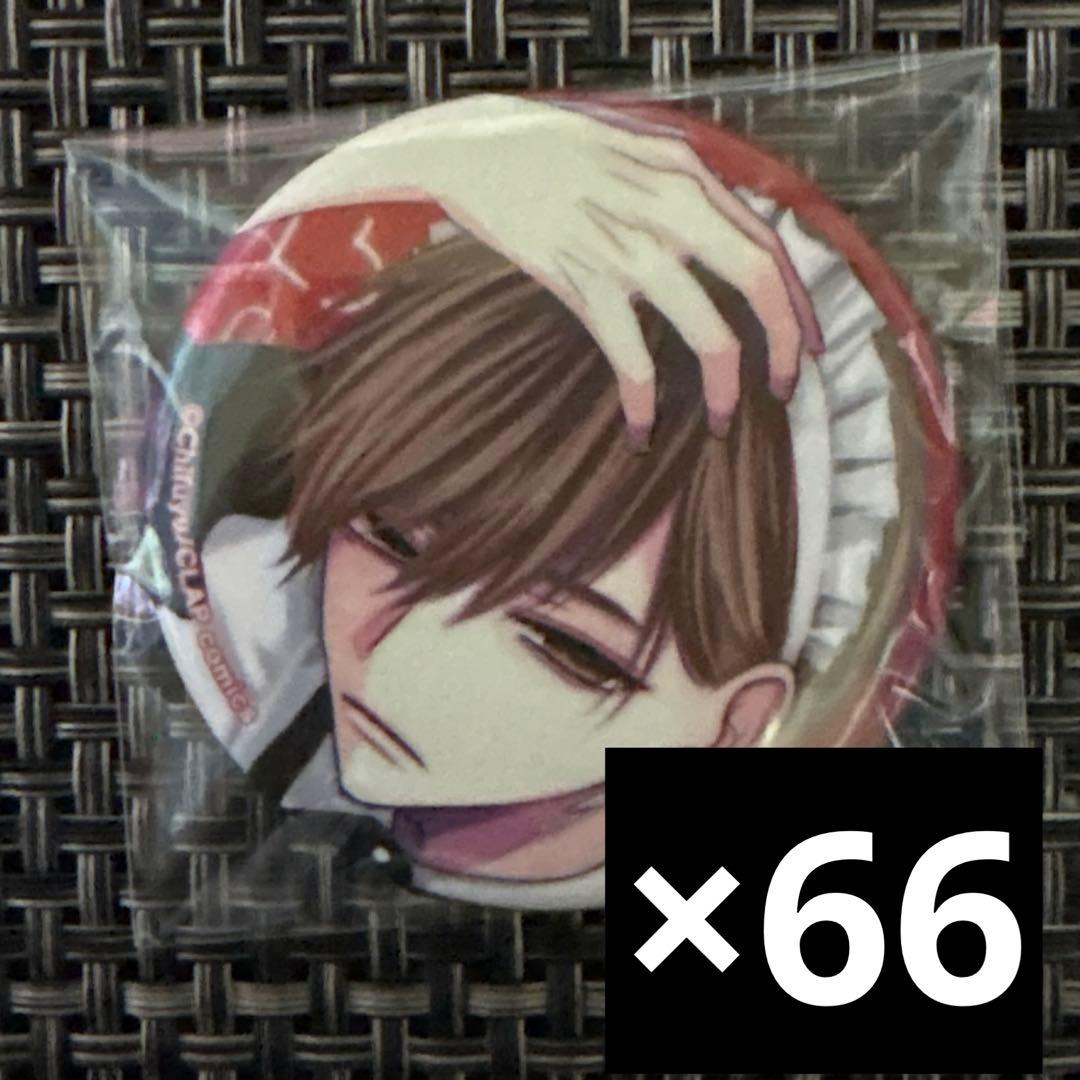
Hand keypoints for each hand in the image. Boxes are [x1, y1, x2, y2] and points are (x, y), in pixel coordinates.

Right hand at [245, 94, 823, 445]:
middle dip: (782, 347)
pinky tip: (642, 428)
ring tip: (720, 422)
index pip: (768, 241)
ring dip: (723, 390)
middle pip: (757, 283)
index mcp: (687, 172)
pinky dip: (643, 402)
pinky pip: (632, 358)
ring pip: (709, 334)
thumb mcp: (634, 146)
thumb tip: (726, 234)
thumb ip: (682, 185)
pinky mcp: (583, 282)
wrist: (475, 150)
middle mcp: (671, 207)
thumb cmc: (550, 149)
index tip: (805, 344)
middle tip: (780, 390)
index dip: (797, 300)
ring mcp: (629, 247)